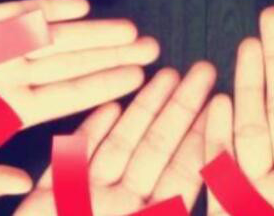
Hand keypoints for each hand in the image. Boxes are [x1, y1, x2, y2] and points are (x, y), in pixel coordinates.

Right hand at [15, 62, 216, 214]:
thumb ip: (172, 206)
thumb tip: (221, 198)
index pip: (184, 172)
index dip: (203, 135)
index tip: (224, 101)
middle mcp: (122, 208)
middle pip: (158, 148)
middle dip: (181, 108)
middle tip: (204, 71)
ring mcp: (86, 201)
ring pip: (122, 145)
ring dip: (143, 109)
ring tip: (165, 74)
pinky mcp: (49, 199)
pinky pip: (73, 160)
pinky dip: (90, 133)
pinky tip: (109, 106)